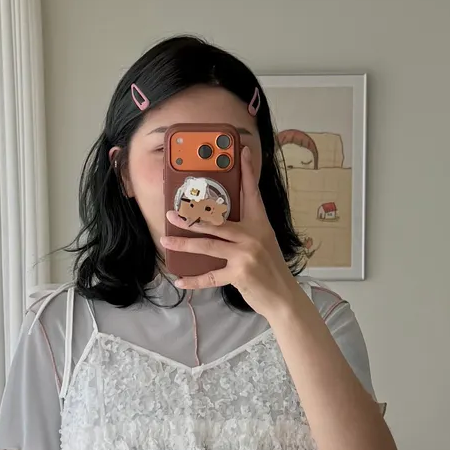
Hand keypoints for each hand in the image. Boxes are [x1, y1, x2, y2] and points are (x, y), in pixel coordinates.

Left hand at [164, 145, 303, 320]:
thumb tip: (217, 223)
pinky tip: (179, 279)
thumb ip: (245, 231)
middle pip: (217, 221)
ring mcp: (246, 255)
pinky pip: (210, 276)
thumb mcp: (263, 242)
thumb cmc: (270, 269)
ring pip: (208, 246)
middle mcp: (253, 235)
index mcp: (260, 224)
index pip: (252, 193)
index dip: (247, 172)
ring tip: (166, 240)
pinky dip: (194, 280)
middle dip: (191, 217)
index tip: (242, 153)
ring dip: (184, 243)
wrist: (283, 296)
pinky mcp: (240, 274)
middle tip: (172, 213)